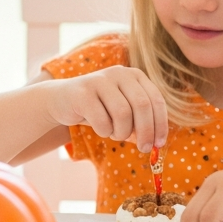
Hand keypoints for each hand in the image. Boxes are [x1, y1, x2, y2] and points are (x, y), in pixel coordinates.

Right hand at [44, 66, 168, 151]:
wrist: (62, 101)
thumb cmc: (99, 109)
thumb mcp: (123, 113)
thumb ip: (141, 123)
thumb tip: (157, 143)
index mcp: (134, 75)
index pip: (156, 100)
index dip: (160, 124)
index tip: (159, 144)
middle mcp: (119, 73)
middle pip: (142, 105)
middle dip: (146, 131)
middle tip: (144, 149)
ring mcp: (100, 80)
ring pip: (123, 114)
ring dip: (121, 132)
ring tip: (114, 134)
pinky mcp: (83, 92)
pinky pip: (102, 120)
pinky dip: (104, 131)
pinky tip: (100, 128)